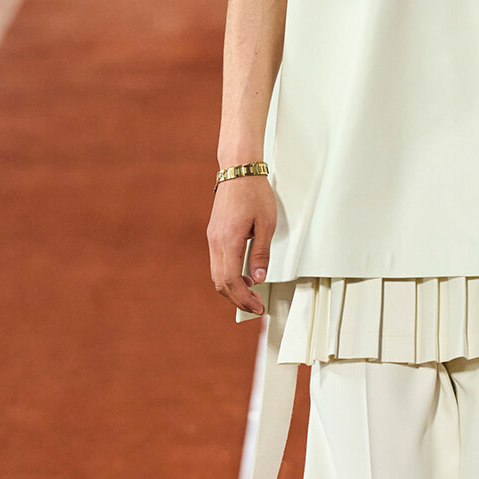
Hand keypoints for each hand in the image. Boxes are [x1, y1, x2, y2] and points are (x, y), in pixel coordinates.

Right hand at [207, 175, 275, 316]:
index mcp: (228, 241)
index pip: (232, 281)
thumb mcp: (267, 225)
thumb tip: (258, 278)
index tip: (258, 307)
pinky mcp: (214, 235)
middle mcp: (216, 242)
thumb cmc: (254, 193)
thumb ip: (261, 254)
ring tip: (252, 294)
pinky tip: (244, 277)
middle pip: (220, 283)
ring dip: (233, 289)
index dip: (244, 299)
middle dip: (237, 299)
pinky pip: (217, 263)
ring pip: (216, 275)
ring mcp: (212, 239)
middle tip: (256, 306)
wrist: (238, 170)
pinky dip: (228, 276)